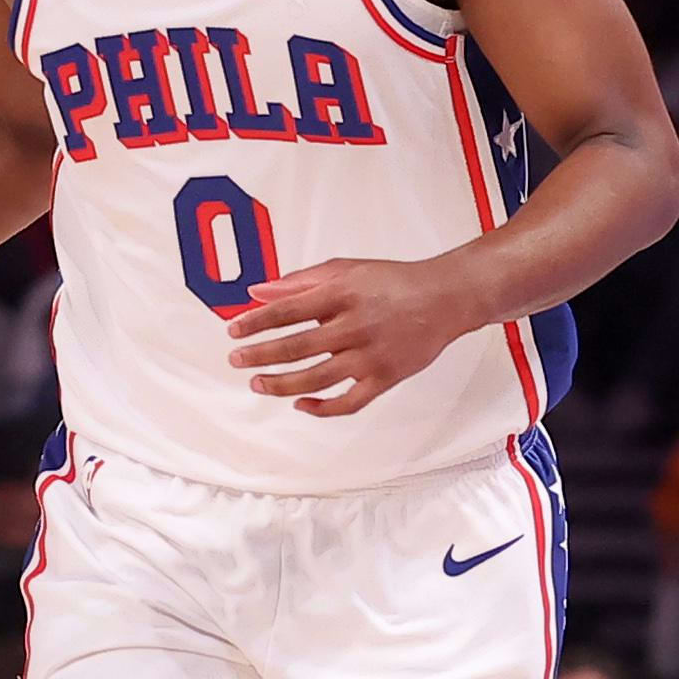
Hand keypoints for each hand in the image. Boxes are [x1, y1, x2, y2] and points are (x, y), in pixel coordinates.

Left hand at [221, 255, 491, 416]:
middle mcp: (355, 326)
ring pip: (316, 379)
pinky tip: (300, 404)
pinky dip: (322, 408)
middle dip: (260, 355)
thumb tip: (257, 293)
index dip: (255, 322)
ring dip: (281, 385)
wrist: (445, 298)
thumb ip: (299, 282)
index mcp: (343, 294)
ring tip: (257, 384)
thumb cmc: (392, 282)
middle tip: (236, 360)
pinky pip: (348, 403)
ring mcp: (371, 356)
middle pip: (296, 347)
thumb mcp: (345, 270)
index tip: (233, 330)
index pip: (287, 310)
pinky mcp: (385, 379)